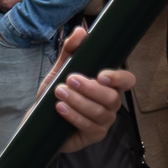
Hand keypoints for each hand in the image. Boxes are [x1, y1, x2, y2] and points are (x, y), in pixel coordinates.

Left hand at [48, 26, 136, 150]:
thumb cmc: (55, 93)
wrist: (40, 118)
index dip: (119, 78)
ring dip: (78, 101)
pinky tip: (60, 108)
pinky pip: (89, 127)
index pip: (127, 80)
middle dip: (90, 88)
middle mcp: (110, 103)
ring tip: (60, 93)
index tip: (101, 74)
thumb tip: (81, 32)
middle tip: (69, 80)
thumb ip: (70, 50)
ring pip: (100, 113)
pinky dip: (73, 116)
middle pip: (112, 98)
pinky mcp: (94, 135)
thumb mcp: (60, 69)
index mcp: (107, 84)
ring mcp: (104, 121)